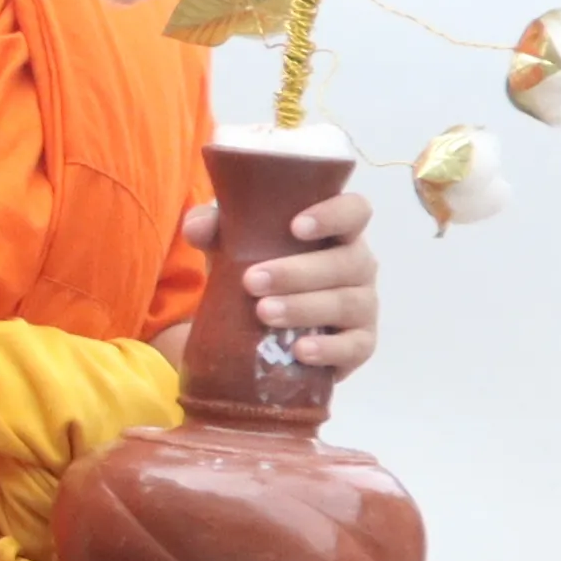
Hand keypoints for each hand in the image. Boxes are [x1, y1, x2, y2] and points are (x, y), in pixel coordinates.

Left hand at [183, 180, 378, 384]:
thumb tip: (196, 227)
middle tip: (252, 281)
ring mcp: (364, 305)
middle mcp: (358, 265)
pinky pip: (355, 347)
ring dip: (304, 307)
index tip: (296, 226)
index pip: (355, 211)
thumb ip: (214, 228)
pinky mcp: (360, 344)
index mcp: (337, 232)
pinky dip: (329, 349)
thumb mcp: (232, 246)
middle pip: (346, 262)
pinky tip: (301, 350)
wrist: (262, 325)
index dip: (333, 215)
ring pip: (347, 303)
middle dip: (297, 272)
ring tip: (263, 313)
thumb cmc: (259, 269)